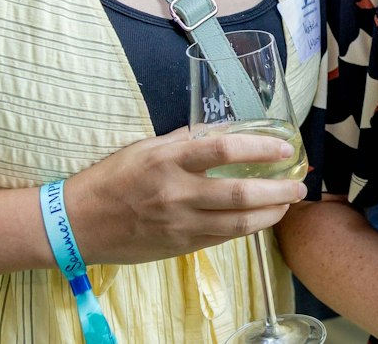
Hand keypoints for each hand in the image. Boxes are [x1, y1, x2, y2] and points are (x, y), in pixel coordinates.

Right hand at [63, 127, 306, 264]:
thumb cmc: (112, 178)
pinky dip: (247, 228)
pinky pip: (223, 238)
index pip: (225, 149)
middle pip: (240, 193)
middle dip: (278, 189)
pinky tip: (261, 219)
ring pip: (238, 223)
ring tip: (288, 203)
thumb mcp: (147, 147)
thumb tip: (227, 131)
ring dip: (271, 213)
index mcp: (169, 159)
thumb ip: (187, 140)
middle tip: (299, 183)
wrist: (78, 222)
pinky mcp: (179, 246)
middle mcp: (177, 192)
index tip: (285, 147)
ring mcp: (179, 223)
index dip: (261, 148)